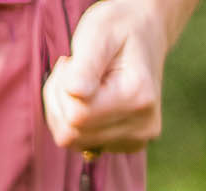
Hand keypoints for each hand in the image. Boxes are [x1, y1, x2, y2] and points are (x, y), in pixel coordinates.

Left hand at [43, 0, 194, 152]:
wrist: (145, 32)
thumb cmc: (118, 29)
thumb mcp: (98, 34)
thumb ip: (85, 65)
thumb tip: (75, 93)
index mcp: (137, 98)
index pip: (77, 116)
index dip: (61, 89)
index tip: (71, 62)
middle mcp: (143, 126)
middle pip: (73, 133)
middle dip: (60, 100)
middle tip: (74, 71)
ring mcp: (138, 139)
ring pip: (74, 141)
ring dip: (65, 111)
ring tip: (82, 83)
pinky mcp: (129, 145)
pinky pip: (84, 145)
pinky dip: (76, 123)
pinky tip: (90, 99)